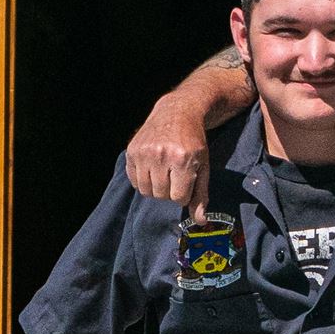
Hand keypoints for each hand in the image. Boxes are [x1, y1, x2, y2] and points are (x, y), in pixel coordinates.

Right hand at [126, 92, 210, 212]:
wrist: (178, 112)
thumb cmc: (194, 142)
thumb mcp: (203, 166)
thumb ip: (201, 194)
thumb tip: (200, 221)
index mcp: (182, 159)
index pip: (178, 198)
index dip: (184, 193)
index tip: (187, 180)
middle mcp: (161, 155)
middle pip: (161, 195)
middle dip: (170, 190)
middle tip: (175, 175)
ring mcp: (144, 152)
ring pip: (145, 191)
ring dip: (156, 187)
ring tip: (164, 173)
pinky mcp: (132, 150)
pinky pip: (134, 181)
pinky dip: (143, 179)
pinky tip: (152, 167)